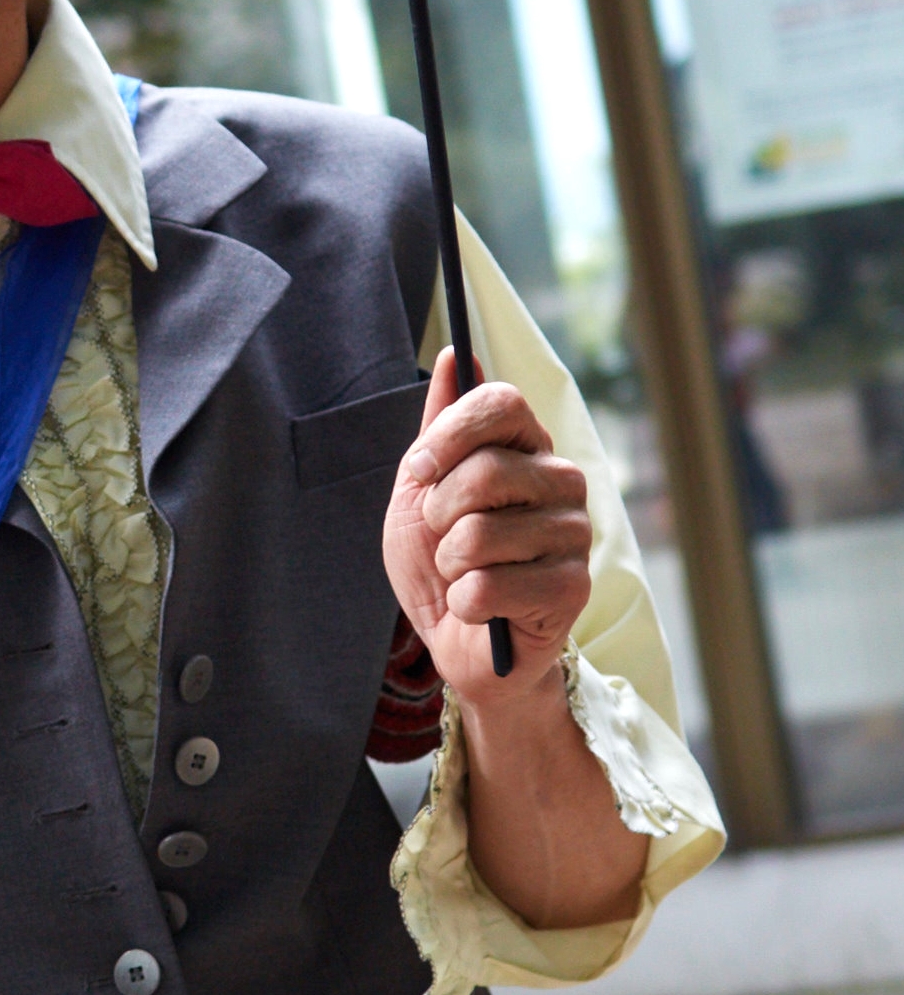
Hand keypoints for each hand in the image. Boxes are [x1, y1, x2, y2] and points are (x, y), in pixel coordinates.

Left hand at [382, 350, 591, 709]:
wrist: (457, 639)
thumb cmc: (440, 563)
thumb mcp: (421, 492)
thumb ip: (438, 428)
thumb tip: (452, 355)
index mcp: (528, 449)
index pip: (502, 403)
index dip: (449, 435)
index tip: (421, 471)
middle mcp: (561, 482)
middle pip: (485, 471)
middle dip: (439, 514)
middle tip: (444, 537)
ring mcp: (574, 534)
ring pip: (480, 535)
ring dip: (450, 565)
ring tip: (465, 575)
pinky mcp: (572, 588)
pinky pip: (487, 586)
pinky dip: (465, 603)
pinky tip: (482, 608)